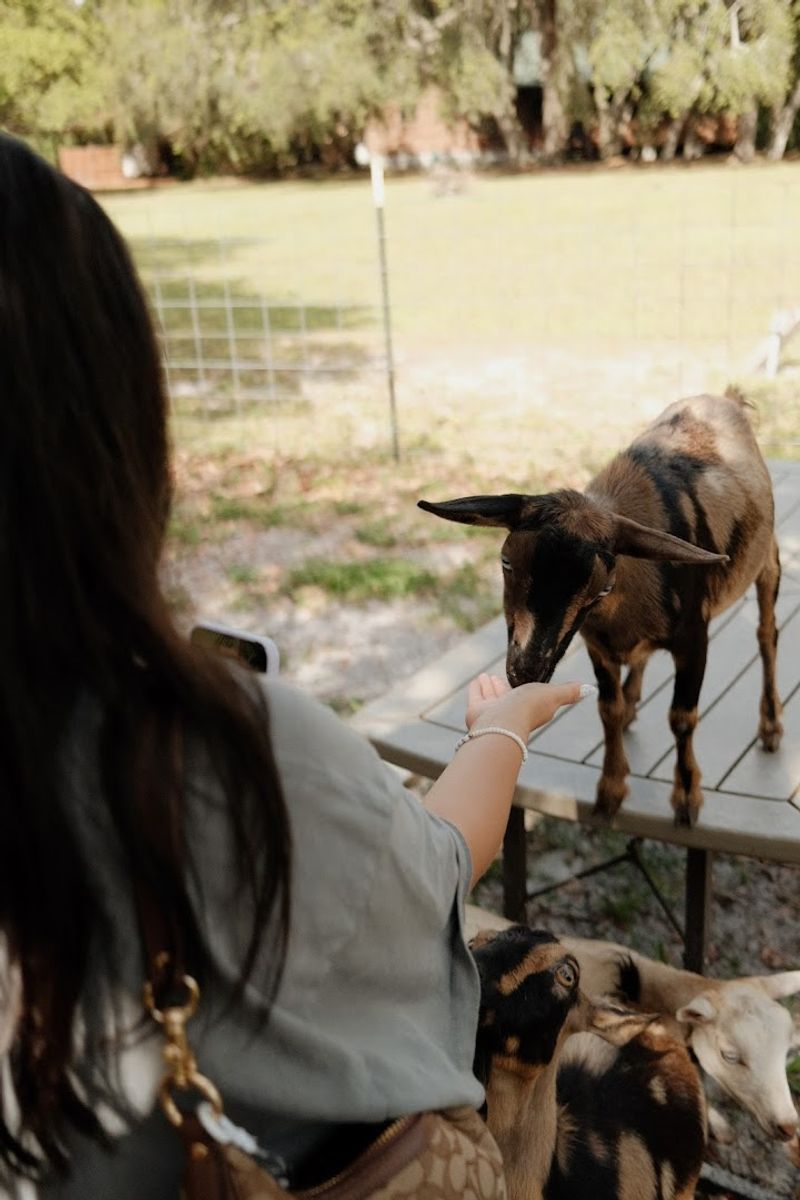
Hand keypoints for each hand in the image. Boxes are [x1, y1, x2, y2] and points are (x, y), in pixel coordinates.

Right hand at [465, 673, 591, 737]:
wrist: (504, 722)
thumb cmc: (531, 709)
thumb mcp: (553, 694)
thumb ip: (569, 691)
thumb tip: (589, 689)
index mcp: (528, 708)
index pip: (524, 696)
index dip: (522, 688)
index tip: (519, 679)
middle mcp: (510, 711)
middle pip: (505, 696)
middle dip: (501, 686)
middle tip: (496, 676)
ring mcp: (492, 713)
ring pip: (490, 696)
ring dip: (488, 686)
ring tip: (485, 676)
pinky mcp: (477, 711)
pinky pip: (476, 696)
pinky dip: (476, 688)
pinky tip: (477, 680)